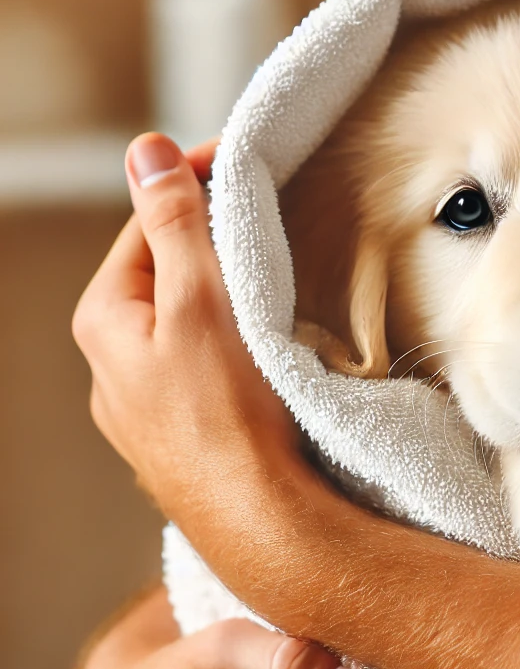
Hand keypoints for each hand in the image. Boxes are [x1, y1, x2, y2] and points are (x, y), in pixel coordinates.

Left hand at [73, 133, 298, 523]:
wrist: (258, 518)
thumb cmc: (228, 412)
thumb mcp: (198, 299)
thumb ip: (173, 221)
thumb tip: (144, 150)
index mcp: (104, 321)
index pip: (145, 226)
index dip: (189, 184)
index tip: (235, 158)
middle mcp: (112, 366)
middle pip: (163, 275)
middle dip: (206, 240)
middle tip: (260, 215)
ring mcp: (146, 408)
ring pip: (183, 324)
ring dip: (218, 294)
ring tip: (266, 280)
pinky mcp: (183, 436)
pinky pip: (200, 368)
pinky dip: (227, 342)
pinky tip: (259, 354)